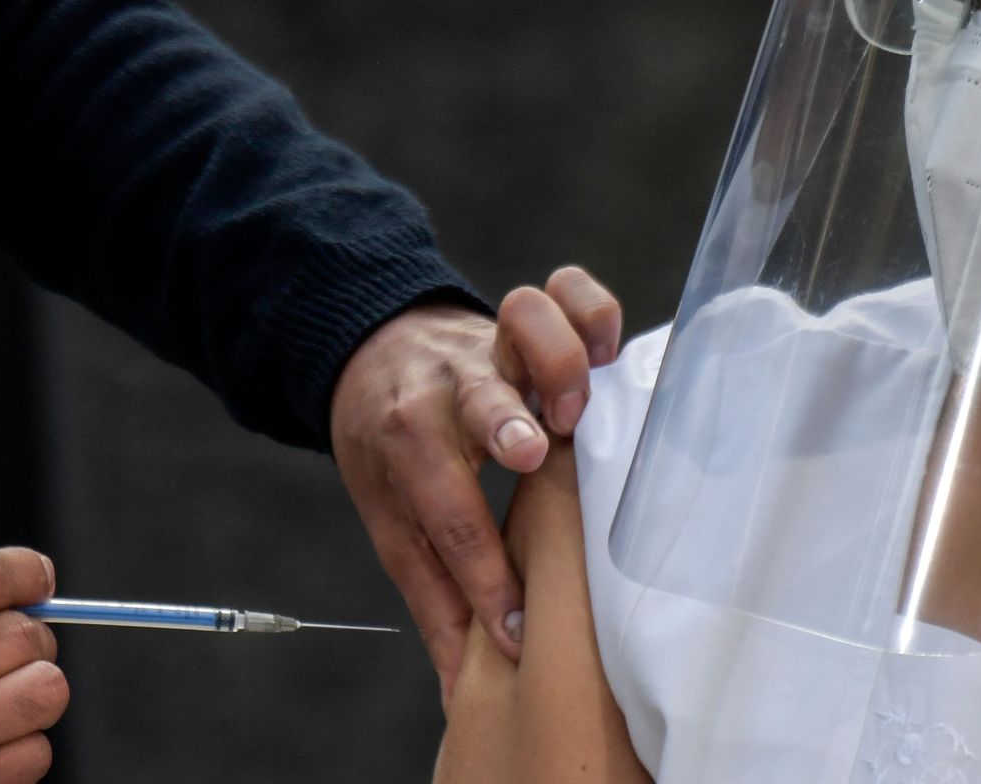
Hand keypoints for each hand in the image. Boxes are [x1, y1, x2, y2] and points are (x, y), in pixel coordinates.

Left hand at [332, 266, 622, 703]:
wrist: (371, 350)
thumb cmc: (390, 448)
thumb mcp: (389, 518)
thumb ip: (433, 597)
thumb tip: (463, 690)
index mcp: (408, 444)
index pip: (445, 514)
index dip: (483, 579)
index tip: (517, 632)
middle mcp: (454, 388)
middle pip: (479, 397)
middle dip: (504, 421)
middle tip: (532, 451)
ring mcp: (495, 347)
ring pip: (525, 321)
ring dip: (556, 357)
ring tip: (578, 407)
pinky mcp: (533, 319)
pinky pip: (568, 289)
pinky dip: (592, 310)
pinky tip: (608, 351)